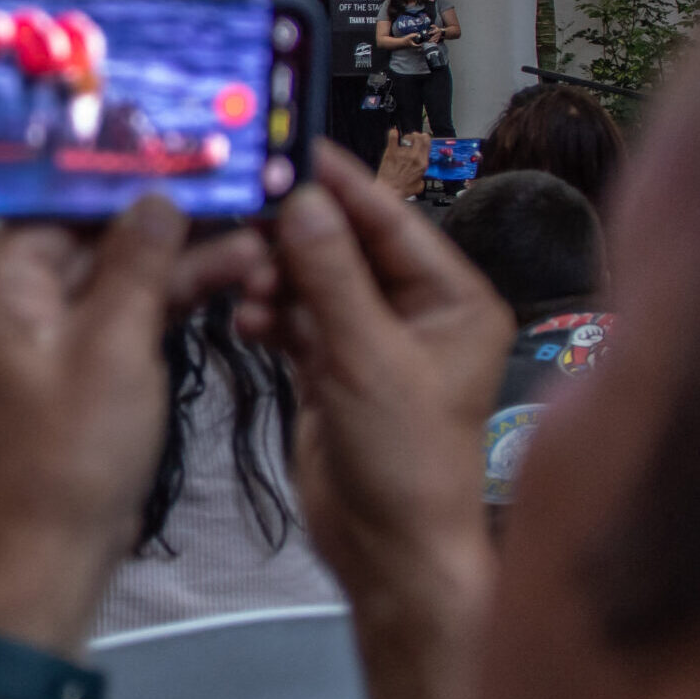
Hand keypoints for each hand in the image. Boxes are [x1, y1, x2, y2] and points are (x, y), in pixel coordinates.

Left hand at [0, 198, 277, 651]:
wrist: (57, 550)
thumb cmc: (76, 454)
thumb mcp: (117, 345)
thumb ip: (138, 262)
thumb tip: (159, 199)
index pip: (57, 210)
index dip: (123, 186)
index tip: (181, 163)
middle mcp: (1, 306)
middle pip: (87, 242)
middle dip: (163, 227)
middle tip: (229, 199)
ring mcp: (34, 339)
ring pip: (108, 281)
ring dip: (173, 266)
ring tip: (250, 243)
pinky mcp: (65, 369)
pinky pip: (111, 318)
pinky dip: (158, 304)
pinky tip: (223, 277)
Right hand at [234, 144, 509, 598]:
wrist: (390, 553)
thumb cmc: (409, 463)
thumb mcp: (367, 358)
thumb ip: (331, 275)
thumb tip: (301, 199)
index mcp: (453, 299)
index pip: (391, 221)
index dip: (339, 183)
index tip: (289, 145)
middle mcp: (416, 314)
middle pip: (345, 246)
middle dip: (296, 237)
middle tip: (246, 215)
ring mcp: (371, 342)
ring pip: (313, 282)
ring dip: (276, 279)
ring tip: (249, 289)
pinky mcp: (332, 371)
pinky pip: (294, 320)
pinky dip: (269, 315)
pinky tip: (247, 320)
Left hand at [377, 129, 427, 198]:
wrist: (389, 190)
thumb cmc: (402, 189)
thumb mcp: (419, 186)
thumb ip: (421, 178)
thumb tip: (420, 177)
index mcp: (422, 163)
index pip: (428, 144)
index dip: (426, 138)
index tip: (424, 138)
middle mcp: (414, 156)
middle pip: (419, 137)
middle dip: (417, 135)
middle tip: (414, 137)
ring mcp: (403, 153)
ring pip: (408, 137)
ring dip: (407, 136)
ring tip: (404, 140)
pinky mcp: (391, 152)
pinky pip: (393, 138)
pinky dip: (393, 134)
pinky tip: (394, 133)